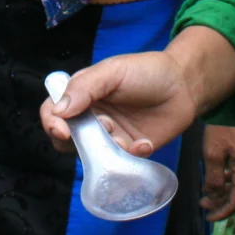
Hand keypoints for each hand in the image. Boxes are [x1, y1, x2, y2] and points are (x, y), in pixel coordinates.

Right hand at [38, 49, 201, 158]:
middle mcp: (91, 117)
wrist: (184, 85)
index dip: (51, 122)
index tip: (61, 130)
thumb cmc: (146, 71)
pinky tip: (143, 143)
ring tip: (122, 136)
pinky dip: (130, 155)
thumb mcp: (112, 72)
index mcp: (82, 95)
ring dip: (104, 148)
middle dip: (76, 141)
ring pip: (92, 154)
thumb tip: (58, 110)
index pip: (53, 111)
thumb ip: (84, 88)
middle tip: (98, 131)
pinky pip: (120, 163)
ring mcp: (110, 136)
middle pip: (66, 139)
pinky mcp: (130, 150)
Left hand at [201, 124, 234, 220]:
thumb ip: (213, 180)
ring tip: (205, 195)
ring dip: (223, 194)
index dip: (222, 212)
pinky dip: (227, 184)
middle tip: (203, 206)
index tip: (208, 217)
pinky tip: (214, 181)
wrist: (234, 107)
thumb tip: (212, 197)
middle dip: (221, 205)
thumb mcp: (213, 155)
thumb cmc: (222, 130)